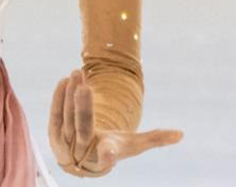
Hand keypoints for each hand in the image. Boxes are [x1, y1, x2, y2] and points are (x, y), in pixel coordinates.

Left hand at [48, 68, 183, 177]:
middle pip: (82, 129)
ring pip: (67, 117)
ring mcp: (66, 143)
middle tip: (84, 88)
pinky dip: (59, 97)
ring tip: (77, 72)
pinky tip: (66, 80)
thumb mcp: (134, 144)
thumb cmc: (112, 149)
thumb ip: (155, 139)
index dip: (108, 155)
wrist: (83, 162)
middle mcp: (84, 151)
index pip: (108, 157)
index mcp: (106, 155)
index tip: (108, 151)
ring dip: (70, 95)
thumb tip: (181, 134)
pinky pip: (55, 114)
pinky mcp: (54, 134)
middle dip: (82, 109)